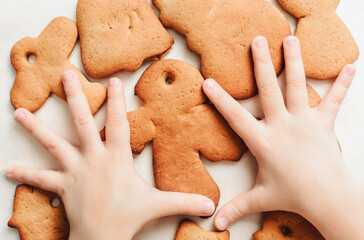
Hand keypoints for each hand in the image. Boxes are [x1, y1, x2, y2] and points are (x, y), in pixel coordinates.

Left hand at [6, 71, 214, 239]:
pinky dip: (25, 173)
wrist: (102, 238)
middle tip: (64, 76)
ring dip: (36, 128)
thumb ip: (184, 201)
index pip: (119, 123)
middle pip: (82, 123)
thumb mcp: (158, 205)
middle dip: (74, 98)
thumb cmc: (128, 217)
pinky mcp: (61, 184)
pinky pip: (41, 178)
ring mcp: (74, 170)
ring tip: (17, 113)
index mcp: (116, 158)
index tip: (113, 80)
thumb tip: (211, 205)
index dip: (118, 101)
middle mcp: (93, 158)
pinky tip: (8, 169)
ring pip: (53, 144)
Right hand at [203, 36, 363, 238]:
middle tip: (256, 41)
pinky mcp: (323, 123)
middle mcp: (282, 126)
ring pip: (297, 86)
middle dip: (261, 64)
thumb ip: (236, 207)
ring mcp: (304, 122)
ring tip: (290, 39)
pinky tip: (350, 67)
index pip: (236, 117)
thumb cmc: (292, 195)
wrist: (326, 197)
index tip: (209, 82)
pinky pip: (333, 100)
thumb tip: (213, 223)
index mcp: (263, 141)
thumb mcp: (259, 198)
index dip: (221, 100)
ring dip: (294, 61)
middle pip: (269, 89)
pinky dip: (342, 84)